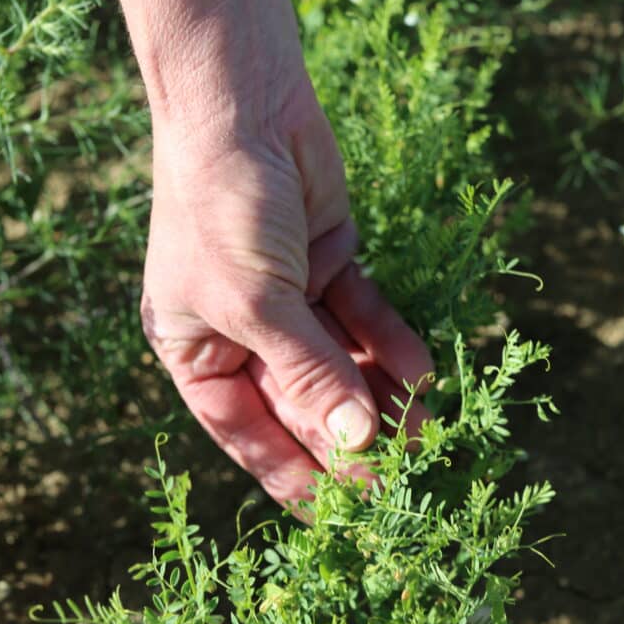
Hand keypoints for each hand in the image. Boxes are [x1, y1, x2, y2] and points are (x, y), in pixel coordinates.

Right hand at [141, 74, 433, 510]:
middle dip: (350, 435)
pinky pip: (364, 317)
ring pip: (340, 362)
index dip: (293, 474)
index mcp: (196, 350)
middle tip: (402, 478)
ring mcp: (289, 298)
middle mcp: (241, 331)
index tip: (338, 519)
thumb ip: (308, 372)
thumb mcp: (256, 302)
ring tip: (428, 432)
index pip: (248, 431)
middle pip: (302, 400)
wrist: (243, 104)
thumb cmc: (220, 207)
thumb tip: (354, 441)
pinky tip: (425, 374)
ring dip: (381, 395)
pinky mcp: (329, 264)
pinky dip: (391, 342)